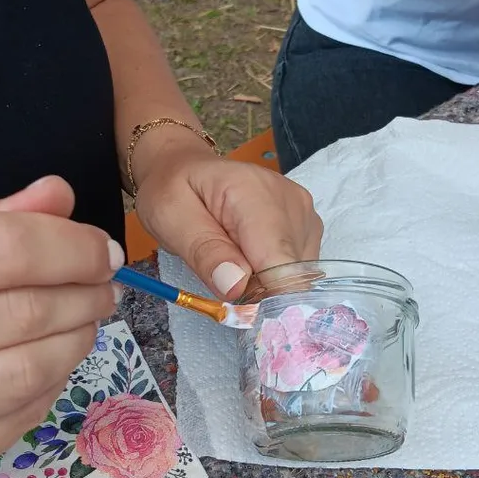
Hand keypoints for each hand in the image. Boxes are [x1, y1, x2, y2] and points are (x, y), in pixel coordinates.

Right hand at [0, 176, 123, 477]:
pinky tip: (51, 366)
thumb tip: (60, 196)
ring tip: (86, 322)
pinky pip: (15, 423)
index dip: (68, 247)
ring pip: (26, 374)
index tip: (102, 249)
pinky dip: (49, 388)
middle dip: (83, 295)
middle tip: (106, 287)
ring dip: (76, 342)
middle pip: (19, 314)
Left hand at [133, 139, 322, 297]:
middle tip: (221, 273)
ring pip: (296, 278)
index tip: (235, 308)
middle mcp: (292, 203)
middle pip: (290, 275)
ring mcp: (305, 216)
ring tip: (231, 259)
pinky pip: (296, 272)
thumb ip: (204, 252)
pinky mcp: (307, 229)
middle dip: (258, 290)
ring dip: (264, 284)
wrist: (185, 168)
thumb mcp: (171, 219)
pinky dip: (271, 277)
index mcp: (256, 193)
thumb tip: (236, 287)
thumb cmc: (174, 191)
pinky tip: (248, 258)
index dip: (260, 296)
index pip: (279, 262)